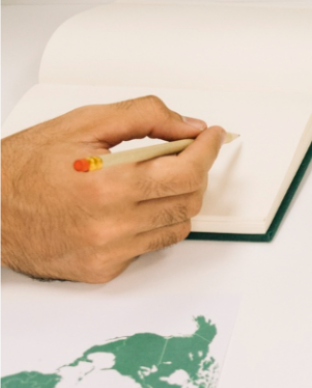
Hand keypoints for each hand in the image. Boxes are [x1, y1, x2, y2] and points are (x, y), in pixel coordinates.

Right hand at [0, 96, 224, 282]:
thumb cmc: (22, 168)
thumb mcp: (81, 123)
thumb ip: (144, 118)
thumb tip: (189, 126)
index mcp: (108, 185)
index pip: (187, 172)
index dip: (207, 151)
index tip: (213, 138)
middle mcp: (112, 224)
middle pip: (189, 200)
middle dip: (195, 173)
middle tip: (185, 155)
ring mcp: (109, 251)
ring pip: (176, 227)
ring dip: (176, 200)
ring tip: (153, 180)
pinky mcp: (104, 270)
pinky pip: (150, 247)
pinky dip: (151, 224)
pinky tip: (130, 207)